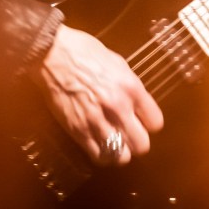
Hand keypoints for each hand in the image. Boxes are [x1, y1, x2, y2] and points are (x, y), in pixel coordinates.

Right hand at [31, 24, 163, 164]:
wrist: (52, 54)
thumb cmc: (82, 52)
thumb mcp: (117, 62)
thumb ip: (129, 85)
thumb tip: (137, 101)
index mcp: (130, 86)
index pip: (155, 122)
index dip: (150, 123)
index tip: (144, 122)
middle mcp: (117, 106)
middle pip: (141, 145)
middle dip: (138, 142)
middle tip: (130, 135)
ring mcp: (97, 120)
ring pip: (121, 156)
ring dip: (120, 151)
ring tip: (115, 142)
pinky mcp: (78, 130)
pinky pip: (98, 156)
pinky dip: (102, 155)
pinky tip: (100, 144)